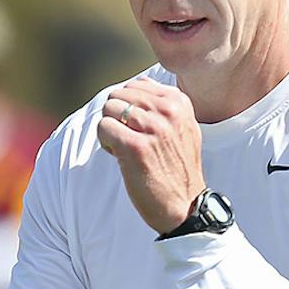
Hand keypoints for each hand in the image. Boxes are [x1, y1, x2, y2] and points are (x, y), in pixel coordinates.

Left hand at [97, 80, 204, 233]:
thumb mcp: (183, 127)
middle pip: (118, 95)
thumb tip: (137, 84)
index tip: (141, 128)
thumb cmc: (178, 168)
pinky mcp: (135, 146)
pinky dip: (105, 142)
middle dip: (117, 117)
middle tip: (129, 139)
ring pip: (109, 109)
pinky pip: (103, 127)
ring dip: (110, 129)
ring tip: (126, 148)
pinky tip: (119, 156)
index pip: (136, 85)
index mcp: (179, 102)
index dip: (130, 107)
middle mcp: (168, 111)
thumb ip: (165, 103)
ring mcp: (152, 128)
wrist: (185, 204)